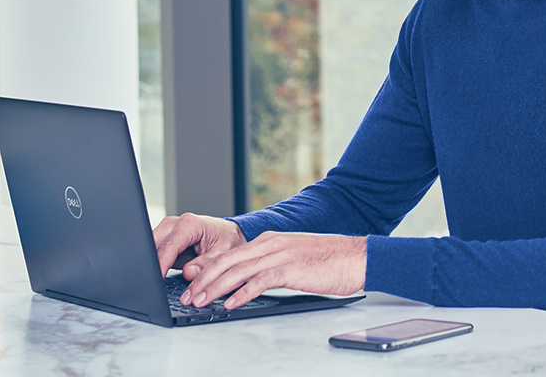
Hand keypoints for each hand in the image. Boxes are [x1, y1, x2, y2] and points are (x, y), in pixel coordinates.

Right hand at [153, 213, 247, 274]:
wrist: (227, 234)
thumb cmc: (227, 239)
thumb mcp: (224, 253)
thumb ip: (207, 263)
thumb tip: (189, 272)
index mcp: (188, 224)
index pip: (168, 246)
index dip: (161, 264)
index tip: (157, 280)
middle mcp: (174, 225)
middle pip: (153, 245)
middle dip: (152, 264)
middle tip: (156, 284)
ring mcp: (167, 232)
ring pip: (150, 250)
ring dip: (154, 265)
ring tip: (161, 281)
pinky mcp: (164, 241)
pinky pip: (155, 254)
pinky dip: (157, 266)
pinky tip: (164, 275)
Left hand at [179, 231, 365, 309]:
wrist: (356, 257)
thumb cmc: (328, 261)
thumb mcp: (292, 258)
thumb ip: (270, 266)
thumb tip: (248, 283)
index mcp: (268, 241)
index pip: (229, 254)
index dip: (207, 269)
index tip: (192, 284)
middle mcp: (270, 244)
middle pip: (227, 260)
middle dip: (203, 279)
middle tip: (188, 296)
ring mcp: (280, 255)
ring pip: (238, 270)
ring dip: (216, 287)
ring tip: (201, 301)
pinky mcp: (291, 268)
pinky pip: (260, 281)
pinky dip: (242, 293)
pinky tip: (230, 304)